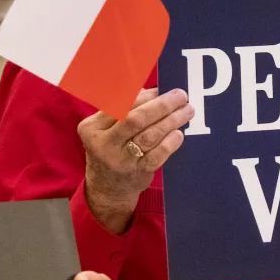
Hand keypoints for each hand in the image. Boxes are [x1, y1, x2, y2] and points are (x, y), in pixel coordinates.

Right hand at [78, 88, 193, 232]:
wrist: (106, 189)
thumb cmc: (111, 150)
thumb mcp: (106, 130)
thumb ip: (124, 109)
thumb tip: (153, 91)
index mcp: (92, 128)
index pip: (121, 105)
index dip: (145, 96)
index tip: (161, 90)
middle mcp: (103, 144)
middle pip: (135, 119)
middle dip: (161, 105)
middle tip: (181, 96)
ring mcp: (120, 161)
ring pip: (149, 135)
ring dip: (172, 120)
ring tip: (187, 111)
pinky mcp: (137, 173)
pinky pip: (157, 155)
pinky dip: (170, 142)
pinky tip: (178, 134)